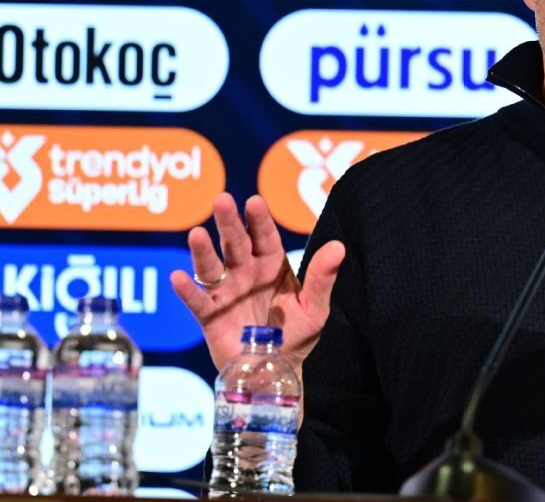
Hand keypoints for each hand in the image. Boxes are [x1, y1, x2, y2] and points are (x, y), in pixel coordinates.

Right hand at [169, 193, 345, 372]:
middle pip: (235, 244)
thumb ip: (322, 278)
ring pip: (211, 267)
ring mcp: (227, 293)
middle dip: (229, 222)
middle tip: (221, 200)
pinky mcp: (211, 317)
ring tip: (196, 235)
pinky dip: (187, 291)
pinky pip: (197, 302)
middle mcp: (246, 274)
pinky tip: (178, 277)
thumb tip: (338, 246)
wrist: (276, 372)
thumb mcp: (314, 308)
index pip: (265, 237)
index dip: (260, 220)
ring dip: (202, 251)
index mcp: (272, 266)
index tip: (255, 202)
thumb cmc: (296, 336)